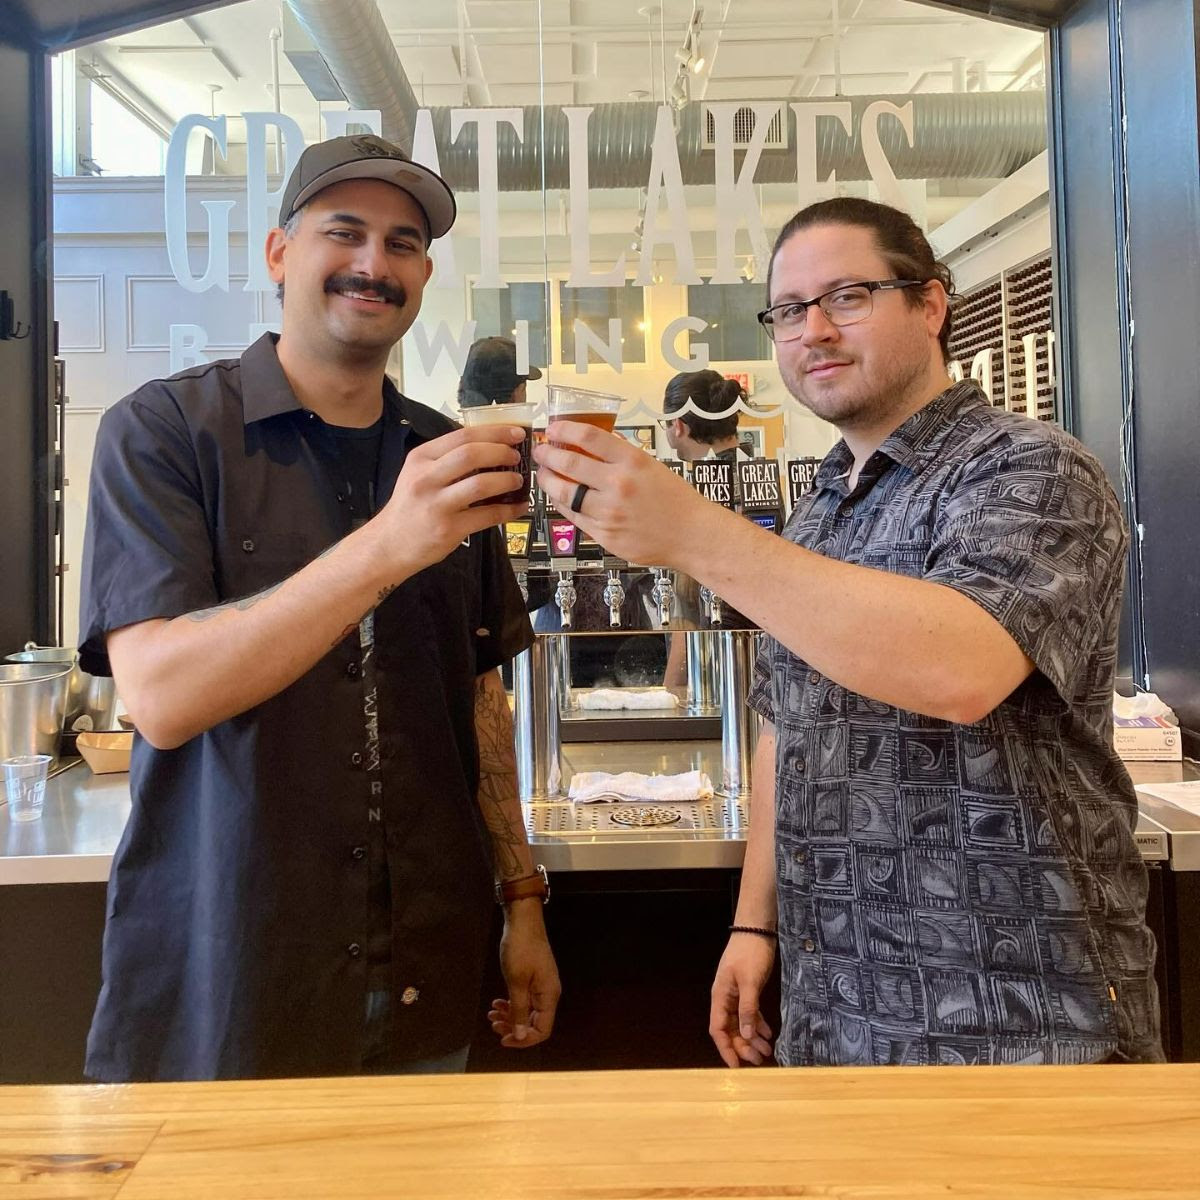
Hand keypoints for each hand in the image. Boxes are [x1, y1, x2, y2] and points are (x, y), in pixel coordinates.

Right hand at [372, 425, 529, 578]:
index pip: (462, 436)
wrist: (389, 544)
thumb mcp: (418, 474)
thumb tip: (490, 448)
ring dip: (507, 480)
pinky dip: (509, 510)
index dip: (494, 432)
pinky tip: (519, 507)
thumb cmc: (409, 508)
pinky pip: (486, 515)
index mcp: (421, 458)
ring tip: (517, 480)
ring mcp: (436, 505)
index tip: (514, 433)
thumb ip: (447, 461)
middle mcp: (426, 478)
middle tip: (517, 456)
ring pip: (480, 484)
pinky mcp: (448, 529)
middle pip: (471, 454)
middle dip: (501, 452)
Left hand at [488, 901, 560, 1048]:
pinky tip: (498, 1002)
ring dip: (510, 1016)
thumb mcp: (516, 983)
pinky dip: (511, 1004)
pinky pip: (524, 999)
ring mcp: (541, 986)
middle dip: (513, 1027)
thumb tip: (521, 1036)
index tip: (503, 1039)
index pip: (542, 1030)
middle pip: (534, 1023)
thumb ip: (518, 1011)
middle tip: (493, 1025)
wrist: (523, 921)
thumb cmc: (520, 950)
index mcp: (548, 996)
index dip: (524, 1040)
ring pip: (527, 1011)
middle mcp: (548, 994)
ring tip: (492, 1014)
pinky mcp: (533, 978)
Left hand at [532, 422, 719, 568]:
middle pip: (569, 463)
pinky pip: (574, 516)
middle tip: (540, 451)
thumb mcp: (651, 466)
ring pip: (565, 493)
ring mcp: (609, 512)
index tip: (552, 429)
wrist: (692, 536)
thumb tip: (590, 442)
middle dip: (548, 455)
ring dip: (549, 481)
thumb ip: (620, 455)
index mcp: (632, 461)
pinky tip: (560, 496)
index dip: (564, 429)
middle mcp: (618, 485)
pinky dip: (562, 504)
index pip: (589, 437)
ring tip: (545, 474)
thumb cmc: (675, 500)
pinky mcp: (604, 535)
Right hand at [709, 933, 775, 1067]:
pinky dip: (758, 1024)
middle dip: (743, 1046)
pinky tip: (768, 1033)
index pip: (718, 1029)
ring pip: (741, 1023)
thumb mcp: (750, 981)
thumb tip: (747, 1035)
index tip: (736, 1066)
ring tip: (767, 1050)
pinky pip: (750, 1013)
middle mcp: (726, 998)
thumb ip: (748, 1009)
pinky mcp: (747, 990)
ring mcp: (736, 994)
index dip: (726, 1049)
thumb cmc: (750, 953)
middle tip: (759, 1059)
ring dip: (752, 1038)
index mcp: (720, 996)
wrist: (756, 930)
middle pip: (731, 1030)